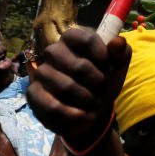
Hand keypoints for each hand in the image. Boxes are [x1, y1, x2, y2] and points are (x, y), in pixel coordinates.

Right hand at [27, 26, 130, 149]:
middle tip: (102, 89)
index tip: (109, 68)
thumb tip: (118, 41)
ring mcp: (42, 72)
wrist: (90, 111)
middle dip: (98, 83)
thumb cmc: (102, 82)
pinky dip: (73, 115)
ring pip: (67, 87)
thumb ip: (121, 53)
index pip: (87, 39)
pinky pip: (53, 106)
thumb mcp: (117, 67)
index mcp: (73, 38)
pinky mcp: (33, 93)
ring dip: (87, 100)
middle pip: (79, 66)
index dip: (103, 57)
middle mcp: (54, 51)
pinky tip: (83, 116)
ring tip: (94, 103)